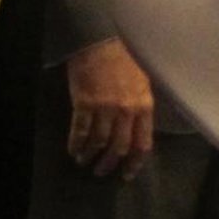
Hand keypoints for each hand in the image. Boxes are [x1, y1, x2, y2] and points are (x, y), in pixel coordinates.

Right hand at [64, 37, 154, 178]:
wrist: (100, 44)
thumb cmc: (123, 62)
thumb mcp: (142, 84)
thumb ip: (141, 108)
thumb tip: (137, 132)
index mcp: (144, 106)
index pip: (143, 143)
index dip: (134, 163)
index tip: (126, 175)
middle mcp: (126, 111)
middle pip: (119, 147)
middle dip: (109, 164)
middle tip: (101, 172)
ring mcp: (104, 108)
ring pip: (98, 142)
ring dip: (90, 155)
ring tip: (85, 162)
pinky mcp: (84, 104)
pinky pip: (80, 131)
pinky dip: (76, 144)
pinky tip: (74, 150)